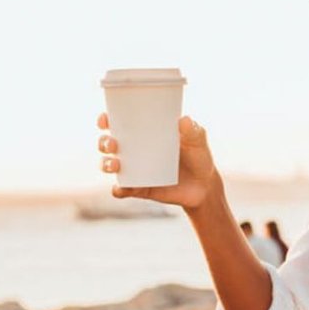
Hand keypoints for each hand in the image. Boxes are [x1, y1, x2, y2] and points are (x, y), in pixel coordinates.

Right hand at [97, 112, 218, 210]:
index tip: (105, 120)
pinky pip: (122, 190)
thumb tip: (183, 120)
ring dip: (105, 164)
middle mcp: (134, 151)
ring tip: (115, 165)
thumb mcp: (198, 142)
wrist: (204, 186)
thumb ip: (193, 131)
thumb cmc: (199, 157)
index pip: (119, 123)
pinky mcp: (138, 188)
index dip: (106, 120)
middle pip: (108, 144)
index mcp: (144, 133)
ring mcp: (134, 170)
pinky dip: (118, 190)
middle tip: (112, 144)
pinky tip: (120, 188)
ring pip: (109, 165)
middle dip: (104, 143)